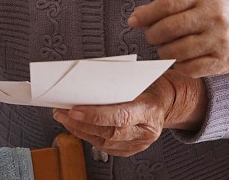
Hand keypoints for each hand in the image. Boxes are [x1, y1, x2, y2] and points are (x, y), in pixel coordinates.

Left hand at [52, 71, 205, 156]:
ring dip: (80, 130)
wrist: (167, 101)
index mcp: (150, 110)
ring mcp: (140, 143)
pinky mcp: (132, 150)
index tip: (74, 109)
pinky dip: (89, 136)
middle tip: (62, 111)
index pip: (120, 116)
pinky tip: (78, 127)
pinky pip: (105, 147)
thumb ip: (117, 83)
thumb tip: (87, 83)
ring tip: (64, 118)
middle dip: (81, 123)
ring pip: (104, 142)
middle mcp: (146, 131)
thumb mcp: (139, 77)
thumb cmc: (152, 85)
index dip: (95, 115)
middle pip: (109, 132)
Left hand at [127, 0, 228, 77]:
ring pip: (176, 52)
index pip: (167, 5)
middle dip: (152, 35)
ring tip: (166, 48)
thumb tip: (140, 15)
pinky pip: (190, 68)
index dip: (146, 14)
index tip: (134, 21)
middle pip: (168, 30)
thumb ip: (176, 1)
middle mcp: (213, 17)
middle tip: (152, 36)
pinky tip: (179, 59)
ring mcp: (220, 40)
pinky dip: (178, 66)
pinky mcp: (225, 61)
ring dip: (163, 52)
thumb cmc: (227, 4)